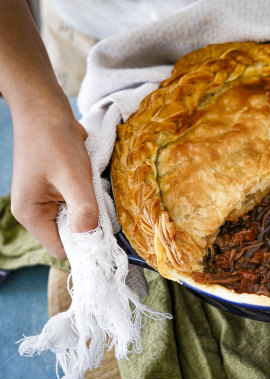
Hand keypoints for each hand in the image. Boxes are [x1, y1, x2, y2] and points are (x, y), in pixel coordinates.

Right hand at [1, 0, 97, 257]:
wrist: (45, 108)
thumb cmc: (54, 140)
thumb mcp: (72, 175)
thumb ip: (83, 207)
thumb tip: (90, 235)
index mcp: (32, 214)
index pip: (62, 248)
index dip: (85, 245)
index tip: (107, 235)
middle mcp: (37, 211)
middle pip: (71, 234)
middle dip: (91, 224)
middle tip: (107, 208)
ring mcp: (47, 199)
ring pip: (78, 217)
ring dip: (93, 208)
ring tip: (98, 190)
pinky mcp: (58, 188)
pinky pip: (79, 202)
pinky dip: (90, 196)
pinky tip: (96, 182)